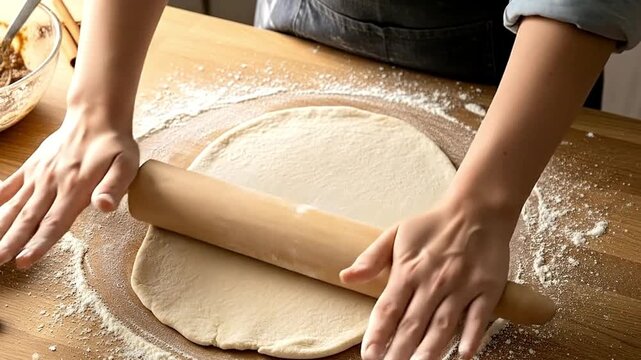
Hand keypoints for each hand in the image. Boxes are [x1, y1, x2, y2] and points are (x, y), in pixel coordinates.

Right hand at [0, 107, 138, 268]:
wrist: (96, 115)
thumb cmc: (115, 145)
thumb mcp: (125, 165)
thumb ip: (114, 187)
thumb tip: (104, 207)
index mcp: (76, 188)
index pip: (55, 222)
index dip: (39, 243)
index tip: (23, 261)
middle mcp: (53, 183)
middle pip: (30, 218)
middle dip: (12, 241)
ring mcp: (40, 174)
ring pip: (17, 205)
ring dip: (2, 225)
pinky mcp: (34, 165)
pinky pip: (11, 183)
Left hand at [341, 199, 516, 359]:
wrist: (476, 209)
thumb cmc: (433, 225)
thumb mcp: (396, 234)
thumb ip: (371, 258)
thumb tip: (346, 277)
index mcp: (408, 270)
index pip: (388, 308)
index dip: (377, 334)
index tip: (368, 355)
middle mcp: (433, 282)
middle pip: (413, 324)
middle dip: (399, 352)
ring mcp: (461, 287)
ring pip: (443, 326)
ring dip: (430, 351)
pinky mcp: (487, 289)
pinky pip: (478, 318)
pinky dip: (472, 337)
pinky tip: (463, 355)